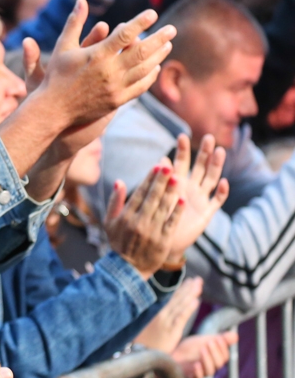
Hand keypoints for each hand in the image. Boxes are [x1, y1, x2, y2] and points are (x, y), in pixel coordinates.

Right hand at [32, 0, 174, 132]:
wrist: (53, 110)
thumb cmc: (56, 75)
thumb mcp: (63, 46)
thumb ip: (75, 22)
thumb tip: (81, 0)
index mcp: (96, 55)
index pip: (125, 34)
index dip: (141, 22)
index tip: (152, 13)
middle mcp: (109, 71)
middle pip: (142, 51)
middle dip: (159, 38)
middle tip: (172, 29)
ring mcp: (115, 87)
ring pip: (145, 69)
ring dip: (159, 55)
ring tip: (168, 44)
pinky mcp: (117, 100)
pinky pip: (141, 86)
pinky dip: (151, 75)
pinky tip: (156, 66)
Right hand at [104, 163, 182, 279]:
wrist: (127, 270)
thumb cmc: (119, 243)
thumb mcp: (109, 223)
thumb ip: (115, 202)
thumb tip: (119, 182)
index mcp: (126, 216)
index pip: (139, 193)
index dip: (149, 179)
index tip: (157, 166)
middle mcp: (138, 222)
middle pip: (152, 198)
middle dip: (161, 181)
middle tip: (169, 166)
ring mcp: (151, 231)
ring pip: (163, 208)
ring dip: (170, 192)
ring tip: (178, 178)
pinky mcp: (162, 241)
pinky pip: (171, 224)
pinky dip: (176, 212)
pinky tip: (182, 201)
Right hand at [133, 276, 202, 353]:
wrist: (138, 356)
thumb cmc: (143, 345)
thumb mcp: (149, 330)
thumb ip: (157, 321)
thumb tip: (163, 315)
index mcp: (157, 314)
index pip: (172, 299)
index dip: (181, 290)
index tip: (189, 281)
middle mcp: (162, 315)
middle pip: (177, 299)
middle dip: (188, 288)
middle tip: (198, 279)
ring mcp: (166, 322)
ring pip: (180, 305)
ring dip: (190, 294)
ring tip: (199, 285)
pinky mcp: (170, 331)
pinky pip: (181, 318)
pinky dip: (189, 309)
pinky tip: (196, 301)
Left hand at [164, 134, 229, 265]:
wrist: (159, 241)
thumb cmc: (153, 219)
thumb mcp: (155, 197)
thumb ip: (161, 179)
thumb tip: (159, 160)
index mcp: (176, 183)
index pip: (181, 162)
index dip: (182, 150)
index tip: (182, 135)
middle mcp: (190, 188)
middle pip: (200, 166)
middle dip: (205, 152)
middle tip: (209, 137)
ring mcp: (200, 199)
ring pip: (211, 179)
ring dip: (216, 165)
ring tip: (220, 151)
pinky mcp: (206, 213)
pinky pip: (217, 201)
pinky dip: (222, 192)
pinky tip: (224, 182)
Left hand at [172, 331, 237, 377]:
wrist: (170, 356)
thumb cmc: (188, 350)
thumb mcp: (203, 341)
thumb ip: (218, 339)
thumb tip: (235, 335)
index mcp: (214, 359)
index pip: (224, 356)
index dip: (223, 348)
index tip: (218, 338)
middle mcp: (209, 368)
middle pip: (218, 363)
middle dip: (215, 352)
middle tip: (210, 342)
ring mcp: (200, 374)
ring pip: (209, 371)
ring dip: (207, 360)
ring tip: (202, 349)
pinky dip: (198, 372)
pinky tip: (196, 364)